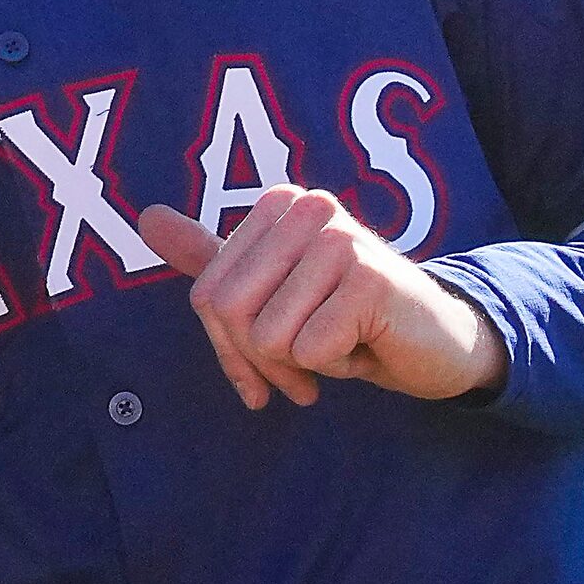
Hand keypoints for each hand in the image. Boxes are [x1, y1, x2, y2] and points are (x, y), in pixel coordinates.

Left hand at [139, 189, 506, 408]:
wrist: (437, 342)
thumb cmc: (350, 317)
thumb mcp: (275, 288)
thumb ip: (213, 257)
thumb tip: (146, 218)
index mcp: (280, 204)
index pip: (208, 294)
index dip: (227, 349)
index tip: (261, 372)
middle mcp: (309, 208)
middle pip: (228, 312)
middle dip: (259, 363)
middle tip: (299, 378)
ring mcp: (341, 240)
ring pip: (268, 335)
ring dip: (301, 367)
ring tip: (341, 349)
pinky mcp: (368, 280)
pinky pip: (310, 351)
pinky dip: (337, 367)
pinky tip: (366, 348)